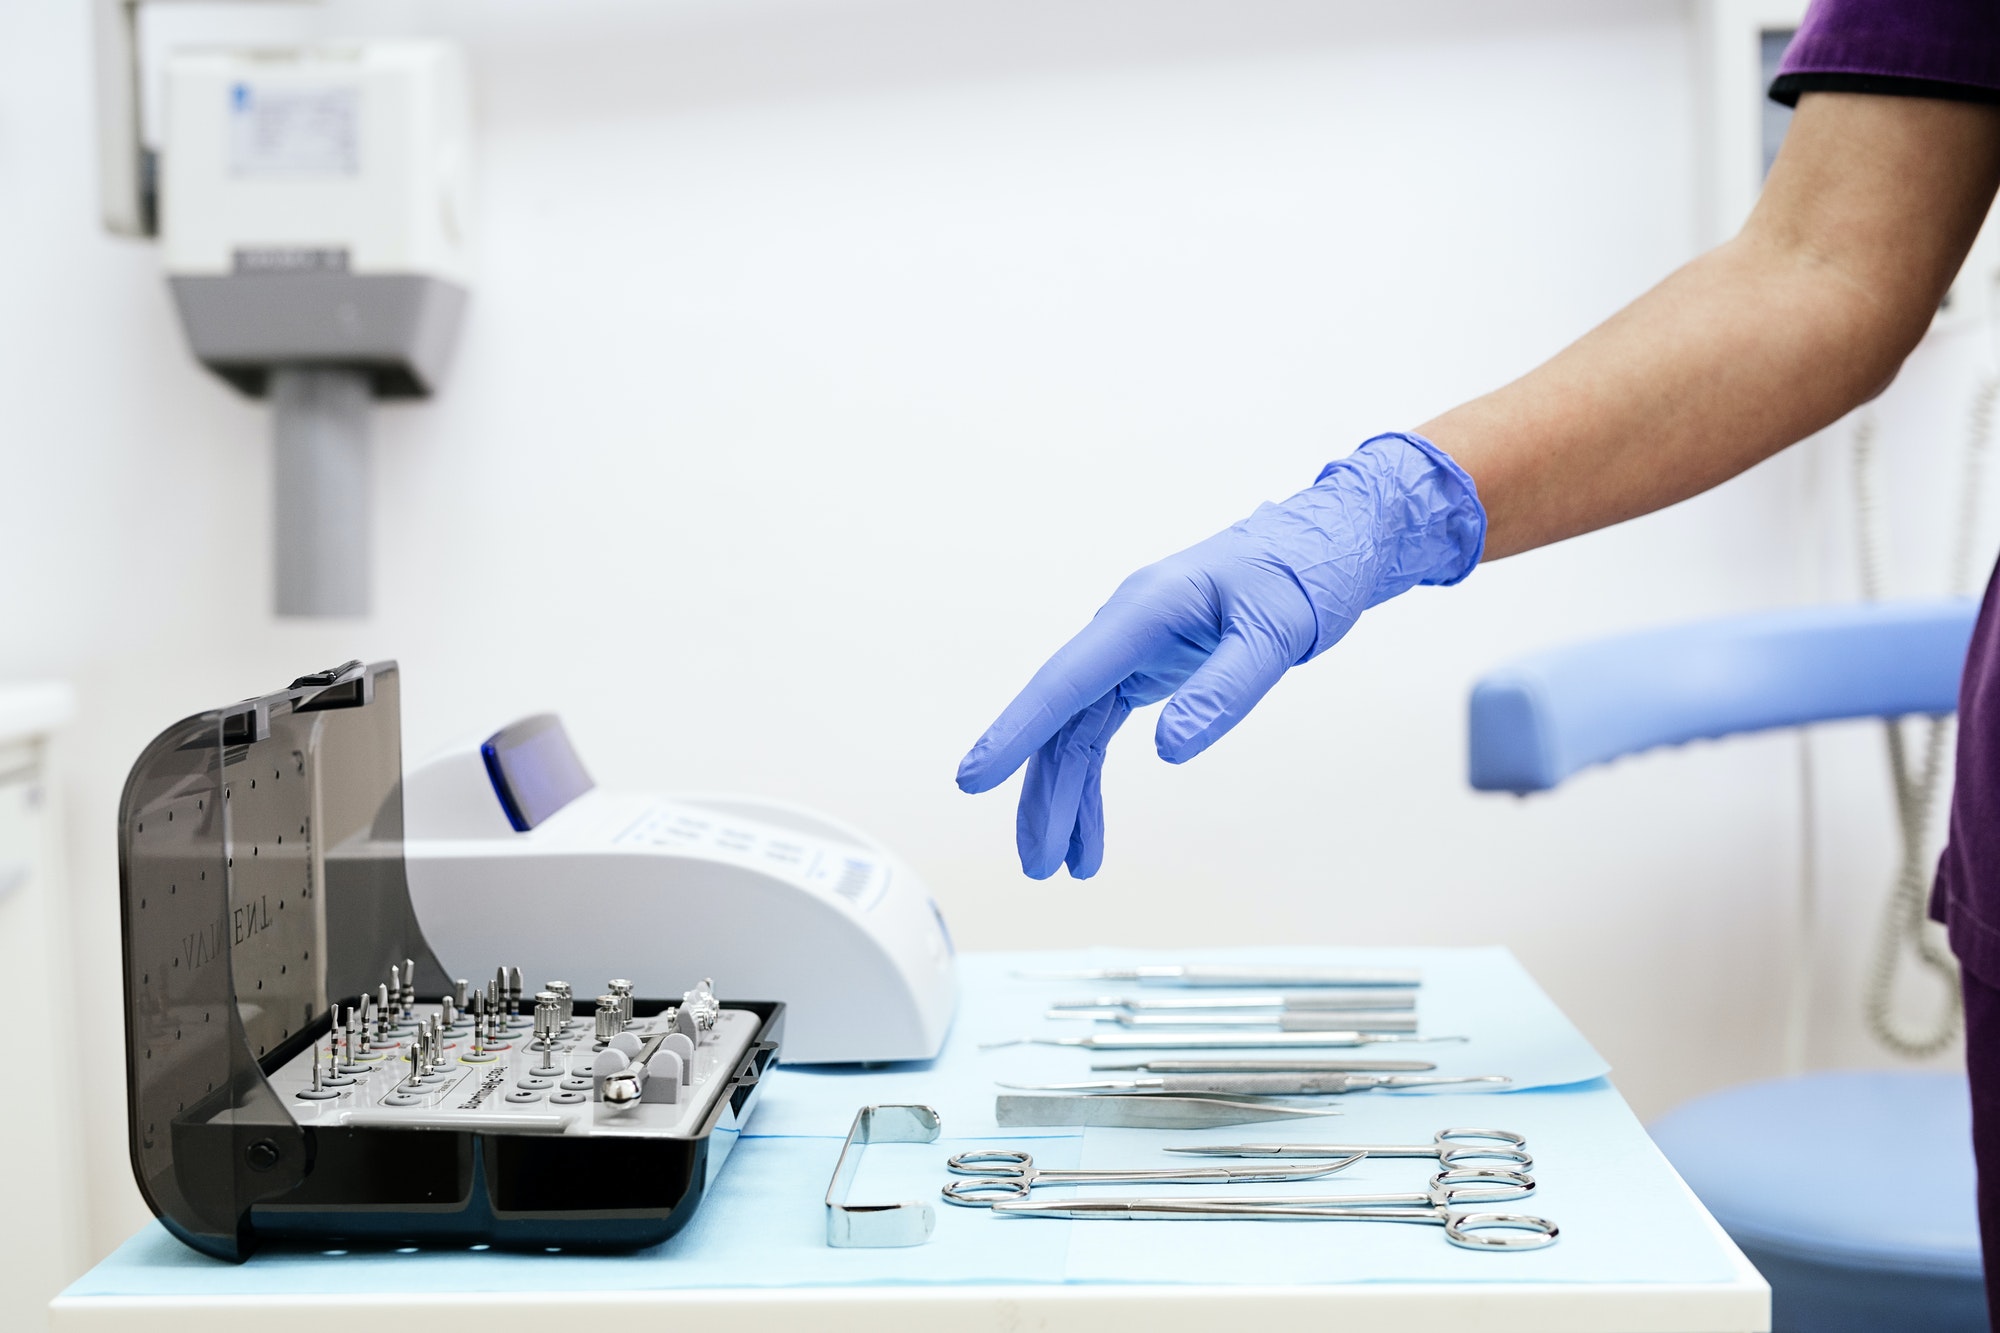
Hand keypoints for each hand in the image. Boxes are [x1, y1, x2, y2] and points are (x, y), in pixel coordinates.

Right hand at [956, 432, 1484, 878]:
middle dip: (1041, 793)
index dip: (1017, 731)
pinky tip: (1089, 835)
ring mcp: (1129, 650)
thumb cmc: (1301, 577)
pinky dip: (1092, 784)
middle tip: (1036, 866)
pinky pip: (1099, 731)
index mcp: (1144, 612)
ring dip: (1063, 799)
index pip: (1066, 680)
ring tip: (1062, 869)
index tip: (974, 777)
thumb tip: (1169, 752)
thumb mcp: (1275, 635)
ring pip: (1074, 733)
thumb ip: (1223, 691)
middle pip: (1061, 719)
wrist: (1322, 546)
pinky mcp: (1145, 669)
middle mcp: (1123, 629)